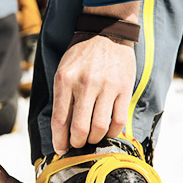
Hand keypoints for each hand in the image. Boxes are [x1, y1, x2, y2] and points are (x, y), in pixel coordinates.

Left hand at [51, 2, 138, 154]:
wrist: (107, 32)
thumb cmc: (81, 55)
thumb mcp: (63, 71)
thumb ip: (62, 98)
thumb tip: (62, 130)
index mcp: (65, 80)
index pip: (60, 120)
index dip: (59, 140)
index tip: (61, 150)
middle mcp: (85, 84)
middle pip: (80, 128)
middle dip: (77, 143)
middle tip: (77, 145)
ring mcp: (106, 87)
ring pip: (99, 127)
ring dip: (94, 140)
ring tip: (91, 139)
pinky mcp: (123, 89)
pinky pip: (118, 120)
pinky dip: (112, 132)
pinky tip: (107, 131)